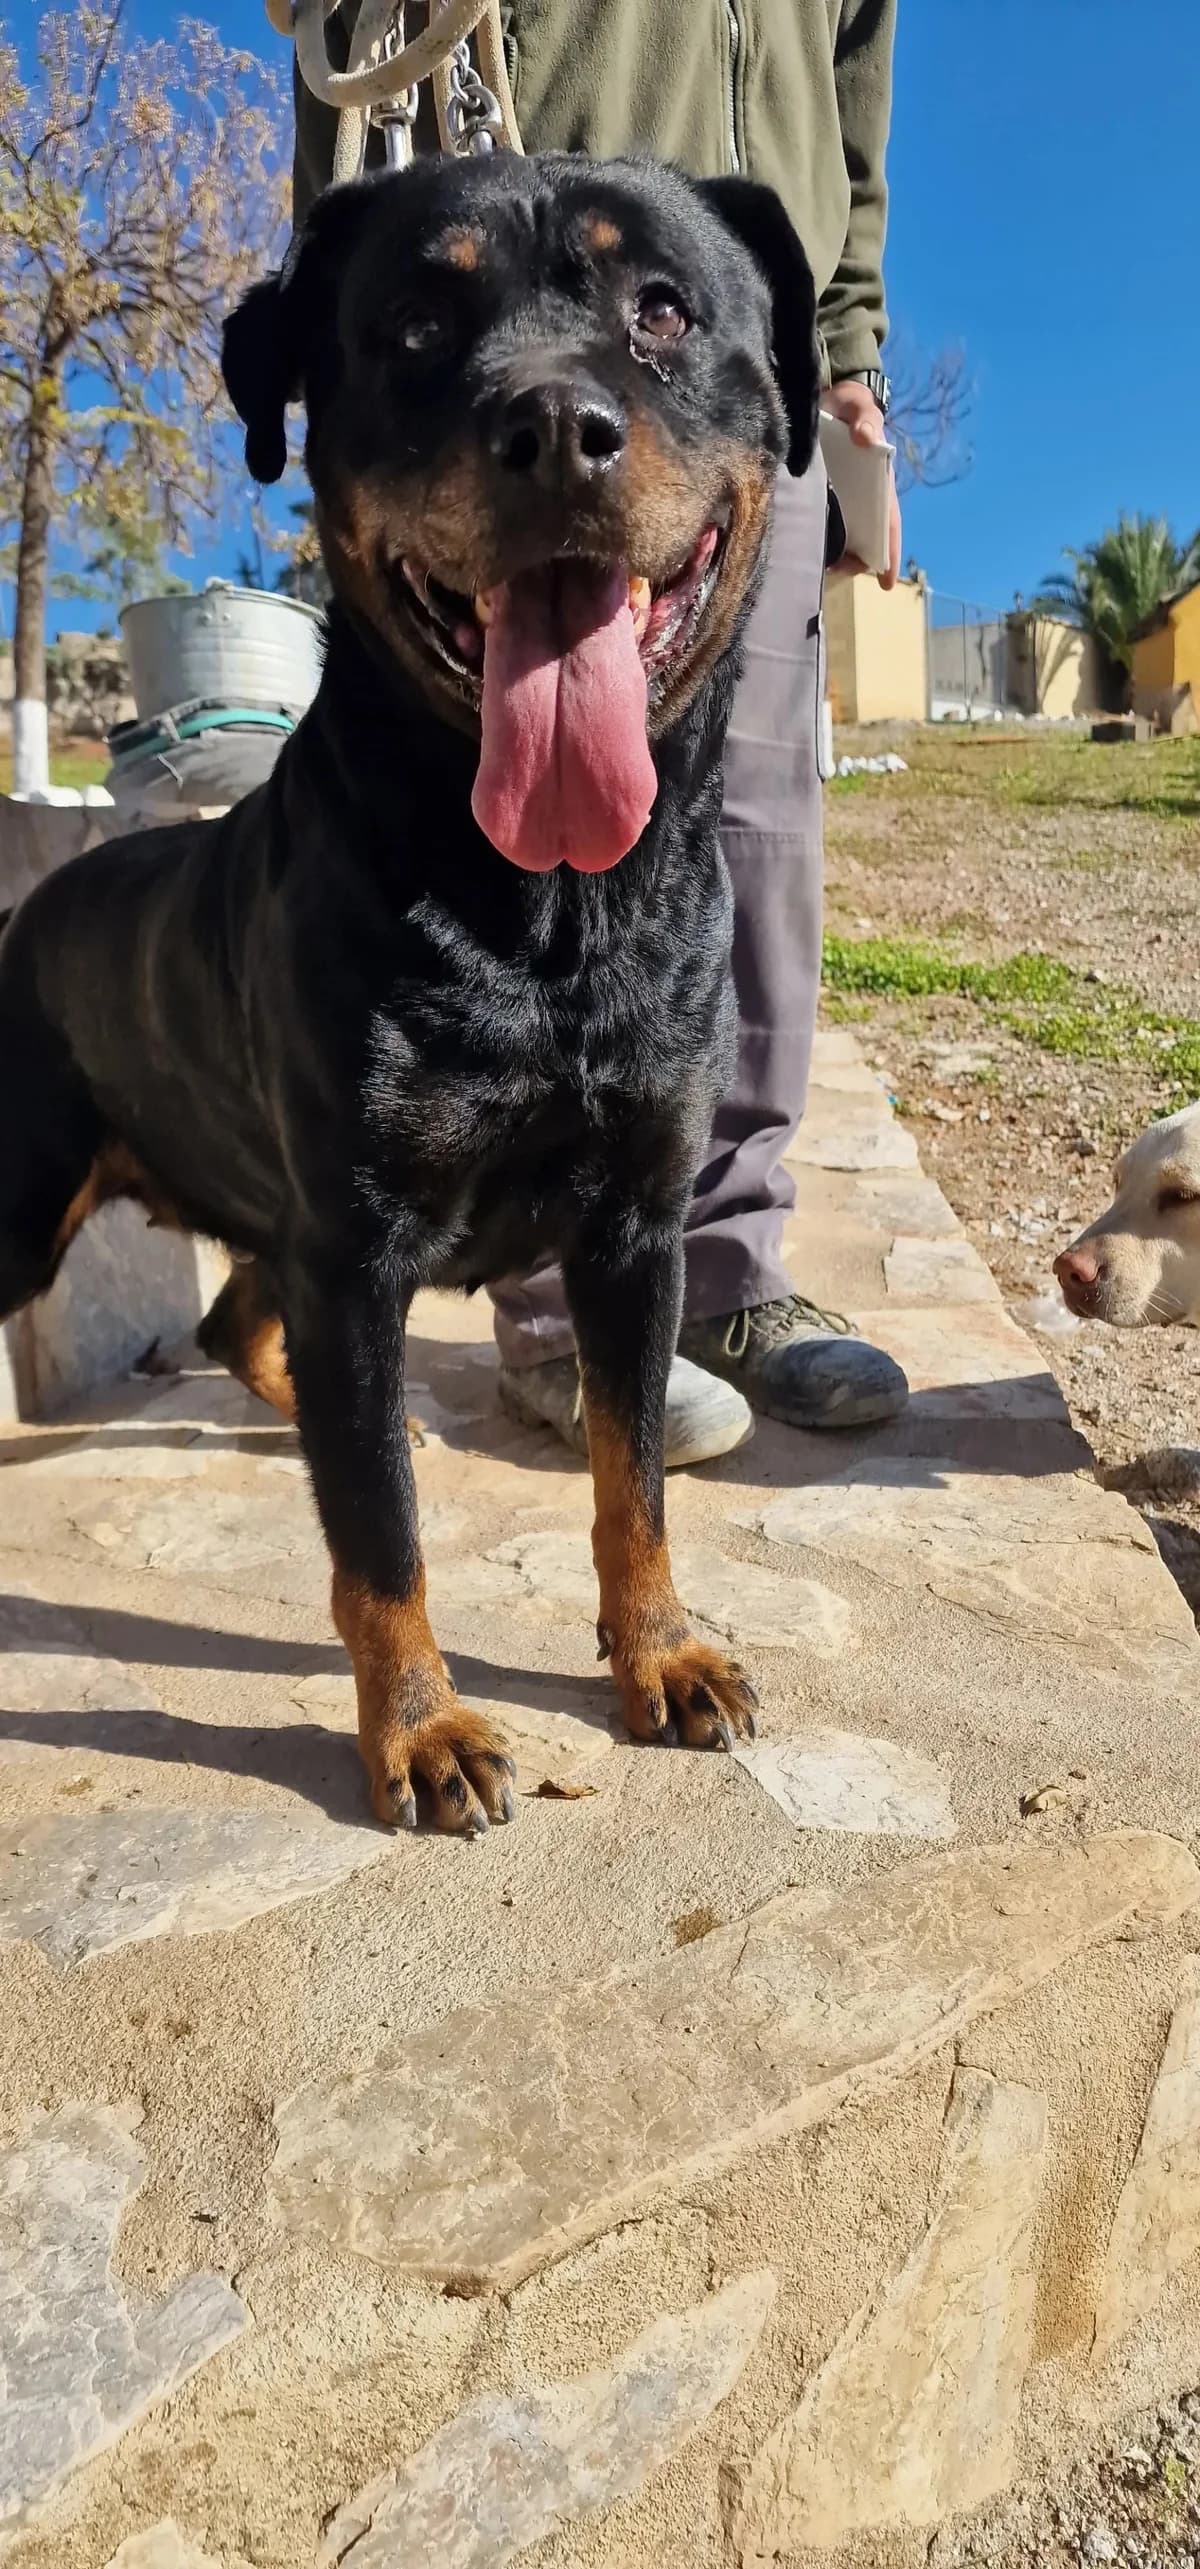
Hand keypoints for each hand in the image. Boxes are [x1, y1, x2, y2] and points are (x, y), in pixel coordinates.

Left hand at [821, 379, 900, 590]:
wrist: (823, 397)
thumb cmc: (848, 404)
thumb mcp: (858, 405)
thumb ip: (865, 417)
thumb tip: (866, 438)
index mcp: (877, 482)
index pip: (888, 520)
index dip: (889, 550)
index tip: (885, 583)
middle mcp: (860, 496)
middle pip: (864, 538)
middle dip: (854, 561)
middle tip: (835, 572)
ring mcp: (839, 498)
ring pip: (841, 535)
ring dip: (831, 554)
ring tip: (813, 566)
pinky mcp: (817, 494)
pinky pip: (816, 521)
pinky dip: (810, 537)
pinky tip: (796, 546)